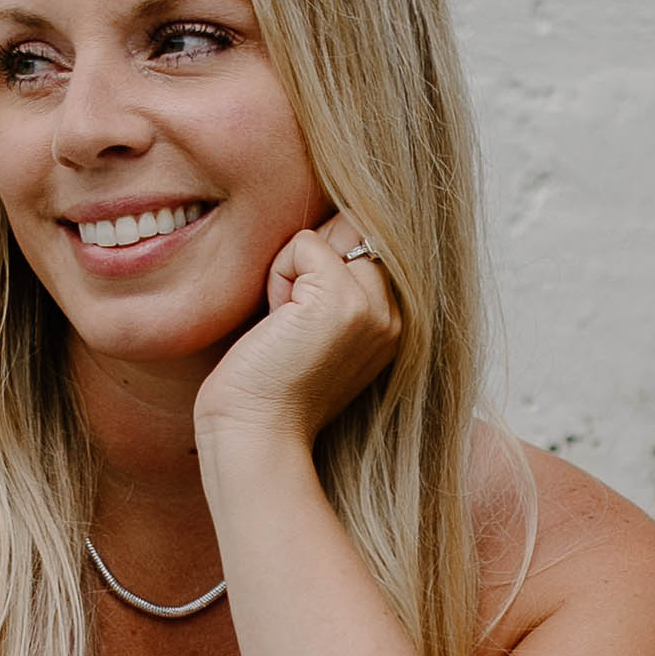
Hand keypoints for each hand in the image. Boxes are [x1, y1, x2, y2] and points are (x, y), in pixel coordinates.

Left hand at [195, 220, 402, 453]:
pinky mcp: (343, 301)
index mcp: (397, 323)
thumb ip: (339, 284)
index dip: (322, 265)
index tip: (300, 318)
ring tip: (285, 323)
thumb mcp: (319, 331)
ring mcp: (374, 307)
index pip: (369, 244)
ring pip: (328, 236)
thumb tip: (334, 222)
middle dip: (309, 264)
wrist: (256, 433)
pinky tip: (276, 322)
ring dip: (293, 271)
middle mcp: (397, 314)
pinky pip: (304, 244)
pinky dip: (278, 276)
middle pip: (353, 232)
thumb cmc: (271, 386)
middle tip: (290, 323)